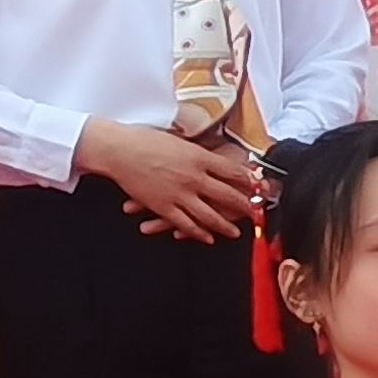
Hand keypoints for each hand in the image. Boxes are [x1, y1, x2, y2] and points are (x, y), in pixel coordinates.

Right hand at [83, 120, 264, 244]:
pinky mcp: (165, 208)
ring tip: (236, 232)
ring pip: (210, 215)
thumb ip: (196, 152)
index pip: (232, 171)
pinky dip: (199, 233)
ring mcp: (181, 194)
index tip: (256, 186)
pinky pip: (187, 224)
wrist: (120, 150)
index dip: (247, 180)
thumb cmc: (145, 139)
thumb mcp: (178, 140)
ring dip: (226, 225)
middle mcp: (194, 177)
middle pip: (227, 195)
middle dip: (244, 206)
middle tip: (253, 212)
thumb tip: (209, 156)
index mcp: (199, 157)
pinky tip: (207, 237)